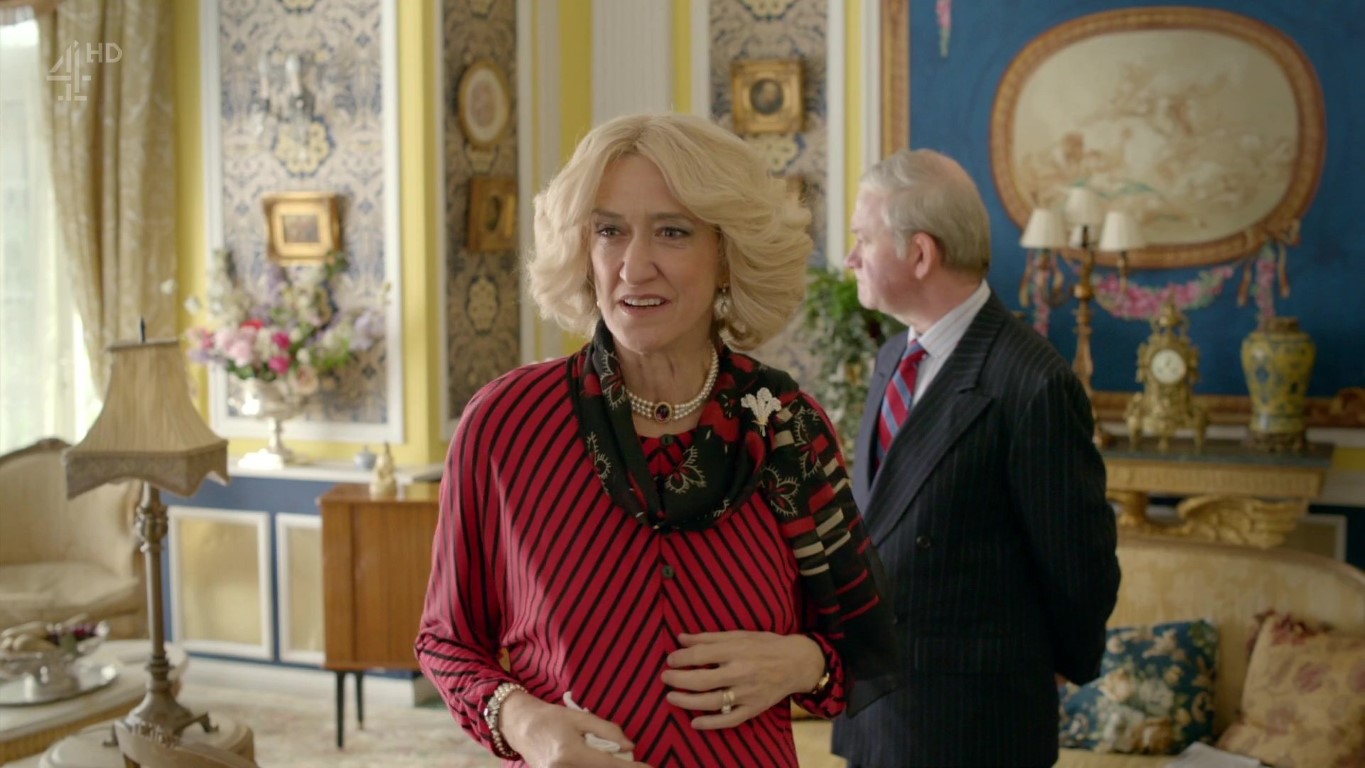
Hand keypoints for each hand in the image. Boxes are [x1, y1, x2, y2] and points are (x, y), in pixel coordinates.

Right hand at [500, 691, 650, 766]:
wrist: (520, 726)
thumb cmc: (551, 717)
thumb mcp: (581, 717)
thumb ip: (607, 730)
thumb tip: (630, 746)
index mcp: (570, 753)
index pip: (609, 766)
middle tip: (634, 763)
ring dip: (606, 767)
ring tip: (615, 760)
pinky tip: (595, 761)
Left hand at [660, 631, 823, 729]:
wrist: (797, 663)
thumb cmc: (765, 645)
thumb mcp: (739, 635)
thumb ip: (709, 638)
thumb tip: (681, 638)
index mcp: (737, 650)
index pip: (701, 655)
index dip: (681, 658)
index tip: (671, 659)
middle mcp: (742, 672)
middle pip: (702, 680)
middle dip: (679, 679)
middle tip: (665, 678)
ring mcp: (748, 693)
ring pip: (712, 701)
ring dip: (687, 701)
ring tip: (671, 697)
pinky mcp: (754, 708)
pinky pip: (730, 720)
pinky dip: (711, 723)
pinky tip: (695, 722)